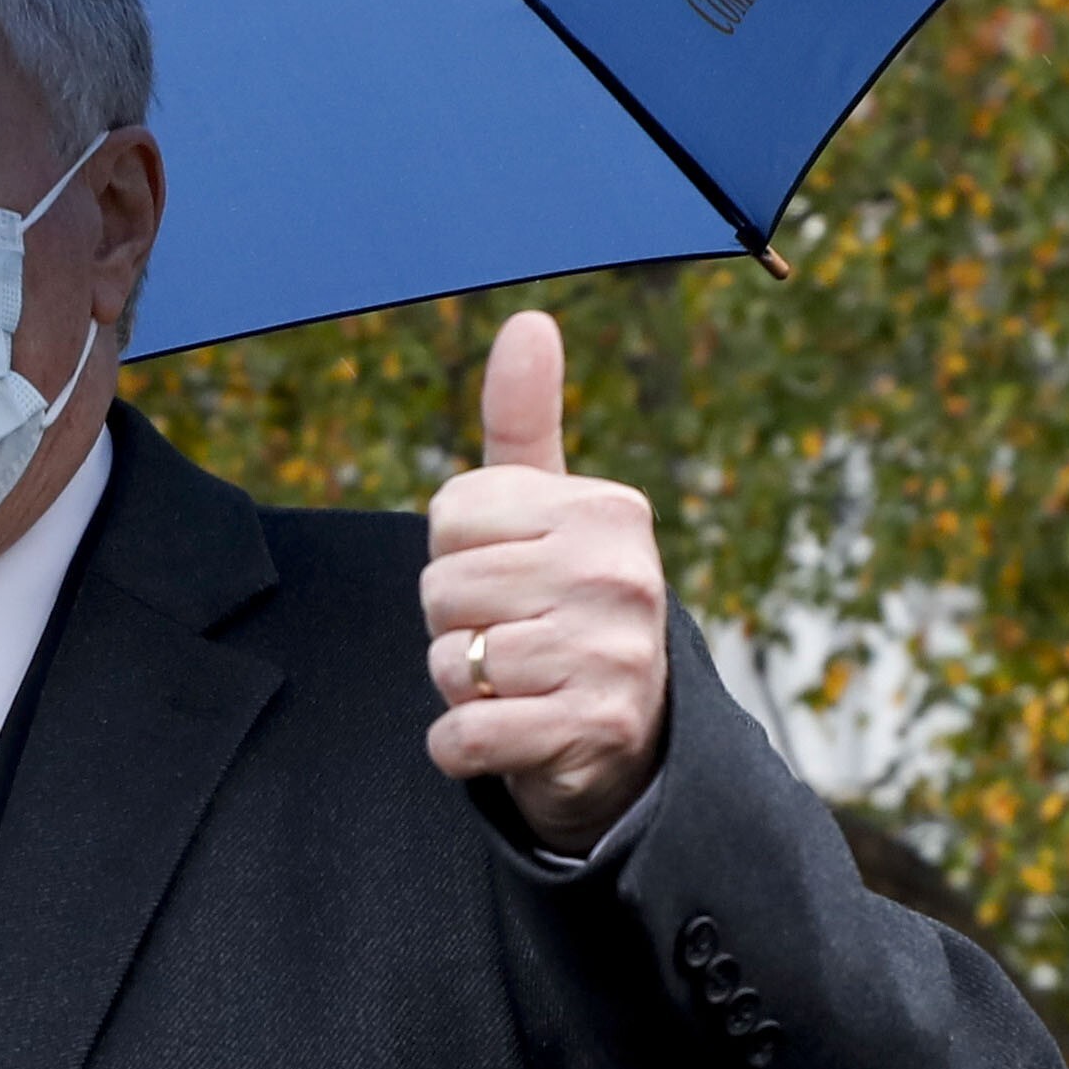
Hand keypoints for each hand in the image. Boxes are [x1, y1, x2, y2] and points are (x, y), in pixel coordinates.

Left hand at [420, 311, 668, 854]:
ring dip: (463, 687)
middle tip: (516, 638)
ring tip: (521, 684)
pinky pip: (462, 736)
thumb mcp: (550, 510)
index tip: (511, 576)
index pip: (448, 516)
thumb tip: (530, 320)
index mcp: (607, 509)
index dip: (457, 555)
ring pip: (448, 662)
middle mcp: (620, 575)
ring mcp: (612, 655)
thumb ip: (525, 422)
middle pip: (440, 590)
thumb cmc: (565, 604)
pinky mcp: (590, 731)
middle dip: (456, 624)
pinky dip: (462, 747)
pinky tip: (511, 735)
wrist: (627, 740)